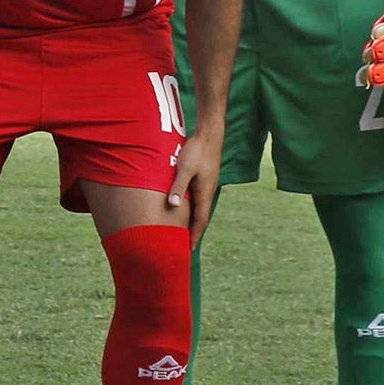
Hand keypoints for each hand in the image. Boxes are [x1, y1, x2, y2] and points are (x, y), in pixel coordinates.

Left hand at [166, 123, 220, 238]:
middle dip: (194, 232)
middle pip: (201, 218)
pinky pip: (198, 199)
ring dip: (194, 221)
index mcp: (204, 193)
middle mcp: (207, 192)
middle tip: (186, 246)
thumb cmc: (196, 151)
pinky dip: (193, 209)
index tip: (189, 249)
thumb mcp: (184, 169)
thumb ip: (178, 187)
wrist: (209, 135)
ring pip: (200, 208)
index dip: (194, 235)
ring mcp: (207, 186)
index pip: (200, 221)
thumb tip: (173, 206)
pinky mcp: (204, 179)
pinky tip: (186, 209)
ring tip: (185, 232)